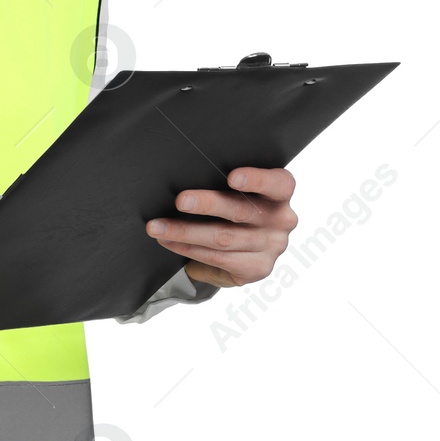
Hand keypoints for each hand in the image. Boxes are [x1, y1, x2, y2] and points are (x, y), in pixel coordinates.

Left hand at [144, 166, 297, 288]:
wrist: (245, 247)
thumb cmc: (236, 206)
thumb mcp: (239, 191)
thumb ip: (223, 182)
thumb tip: (186, 172)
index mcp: (280, 193)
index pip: (278, 183)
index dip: (256, 179)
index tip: (232, 177)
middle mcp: (281, 219)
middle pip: (241, 210)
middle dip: (207, 204)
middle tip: (180, 200)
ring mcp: (271, 247)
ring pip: (223, 238)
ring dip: (185, 232)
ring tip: (158, 226)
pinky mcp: (257, 269)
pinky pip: (217, 258)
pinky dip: (188, 248)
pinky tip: (169, 241)